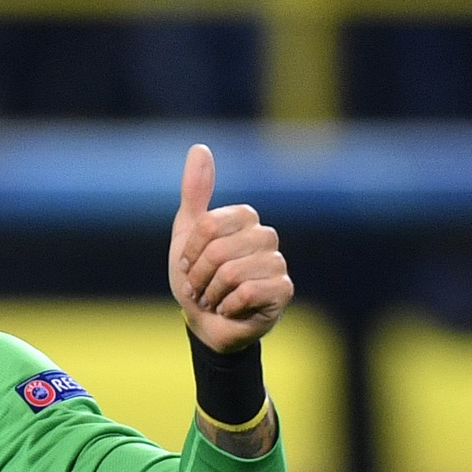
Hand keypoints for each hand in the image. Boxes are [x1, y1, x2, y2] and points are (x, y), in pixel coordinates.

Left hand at [169, 144, 292, 352]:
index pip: (206, 227)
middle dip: (198, 277)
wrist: (205, 324)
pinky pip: (247, 292)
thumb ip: (195, 193)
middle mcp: (266, 236)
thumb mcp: (187, 234)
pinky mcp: (283, 291)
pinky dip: (228, 307)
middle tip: (200, 288)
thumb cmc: (197, 278)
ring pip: (231, 273)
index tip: (188, 267)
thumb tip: (200, 147)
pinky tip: (230, 310)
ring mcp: (277, 263)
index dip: (189, 254)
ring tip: (214, 299)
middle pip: (218, 251)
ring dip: (211, 294)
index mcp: (245, 218)